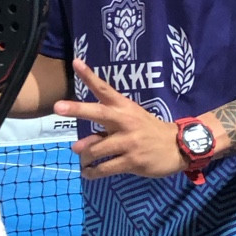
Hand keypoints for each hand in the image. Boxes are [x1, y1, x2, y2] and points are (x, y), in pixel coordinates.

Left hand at [53, 60, 184, 178]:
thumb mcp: (130, 122)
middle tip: (57, 106)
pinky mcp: (132, 161)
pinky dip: (93, 172)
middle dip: (77, 109)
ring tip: (83, 162)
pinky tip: (88, 173)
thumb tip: (79, 146)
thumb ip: (104, 131)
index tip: (76, 62)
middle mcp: (125, 121)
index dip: (89, 76)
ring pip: (96, 149)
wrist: (178, 146)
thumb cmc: (148, 131)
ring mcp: (129, 142)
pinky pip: (105, 168)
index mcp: (124, 108)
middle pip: (98, 113)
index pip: (104, 89)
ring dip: (84, 157)